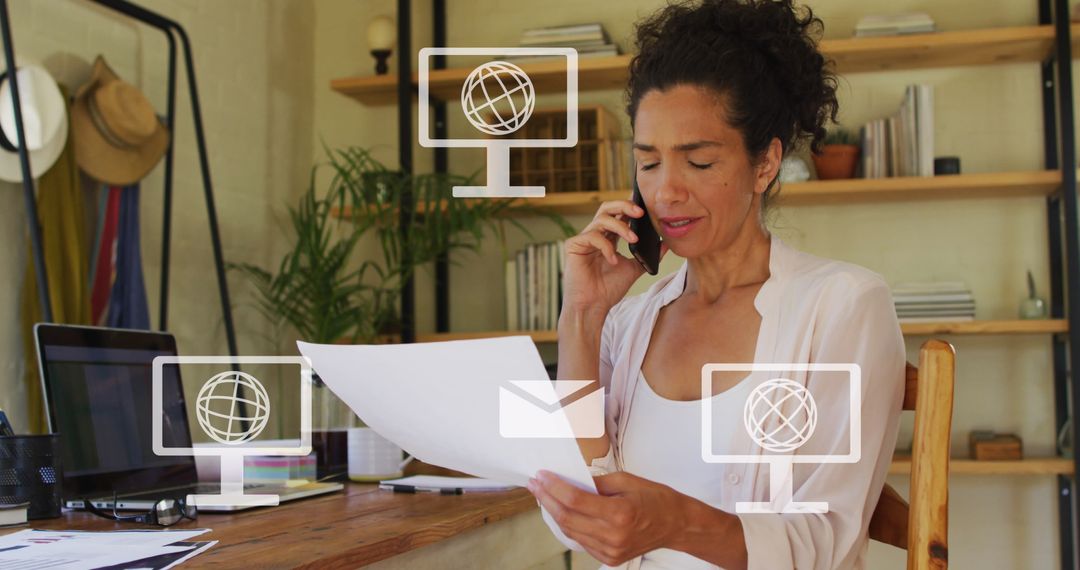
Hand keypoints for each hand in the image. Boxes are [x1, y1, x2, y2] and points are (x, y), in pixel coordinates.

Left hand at [527, 470, 686, 565]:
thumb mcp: (627, 480)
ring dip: (553, 512)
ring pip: (570, 531)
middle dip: (547, 499)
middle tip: (535, 484)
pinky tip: (561, 512)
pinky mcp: (610, 558)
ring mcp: (611, 550)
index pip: (575, 500)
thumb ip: (597, 482)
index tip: (541, 475)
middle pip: (568, 517)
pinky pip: (581, 541)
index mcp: (619, 513)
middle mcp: (613, 535)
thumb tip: (571, 480)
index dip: (554, 487)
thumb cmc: (655, 498)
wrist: (676, 525)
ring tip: (543, 495)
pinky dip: (568, 525)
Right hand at [561, 200, 667, 316]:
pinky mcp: (573, 245)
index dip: (630, 207)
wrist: (593, 307)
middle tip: (640, 213)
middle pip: (607, 208)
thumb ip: (647, 256)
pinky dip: (606, 246)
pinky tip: (613, 260)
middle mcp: (595, 235)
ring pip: (601, 219)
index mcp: (608, 238)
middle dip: (624, 206)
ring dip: (621, 227)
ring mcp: (583, 239)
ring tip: (633, 239)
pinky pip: (592, 236)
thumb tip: (666, 244)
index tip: (646, 208)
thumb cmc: (609, 290)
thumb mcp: (634, 269)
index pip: (618, 214)